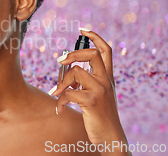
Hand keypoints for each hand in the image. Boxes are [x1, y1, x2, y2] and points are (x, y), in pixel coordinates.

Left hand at [51, 29, 129, 153]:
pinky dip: (59, 100)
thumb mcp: (97, 95)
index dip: (95, 37)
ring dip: (61, 82)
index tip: (83, 29)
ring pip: (76, 72)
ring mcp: (100, 90)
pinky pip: (68, 93)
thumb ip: (86, 81)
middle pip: (92, 54)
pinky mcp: (91, 101)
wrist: (110, 138)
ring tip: (56, 93)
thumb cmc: (99, 116)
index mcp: (108, 77)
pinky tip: (59, 109)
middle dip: (73, 54)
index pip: (106, 50)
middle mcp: (106, 81)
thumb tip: (66, 68)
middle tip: (59, 61)